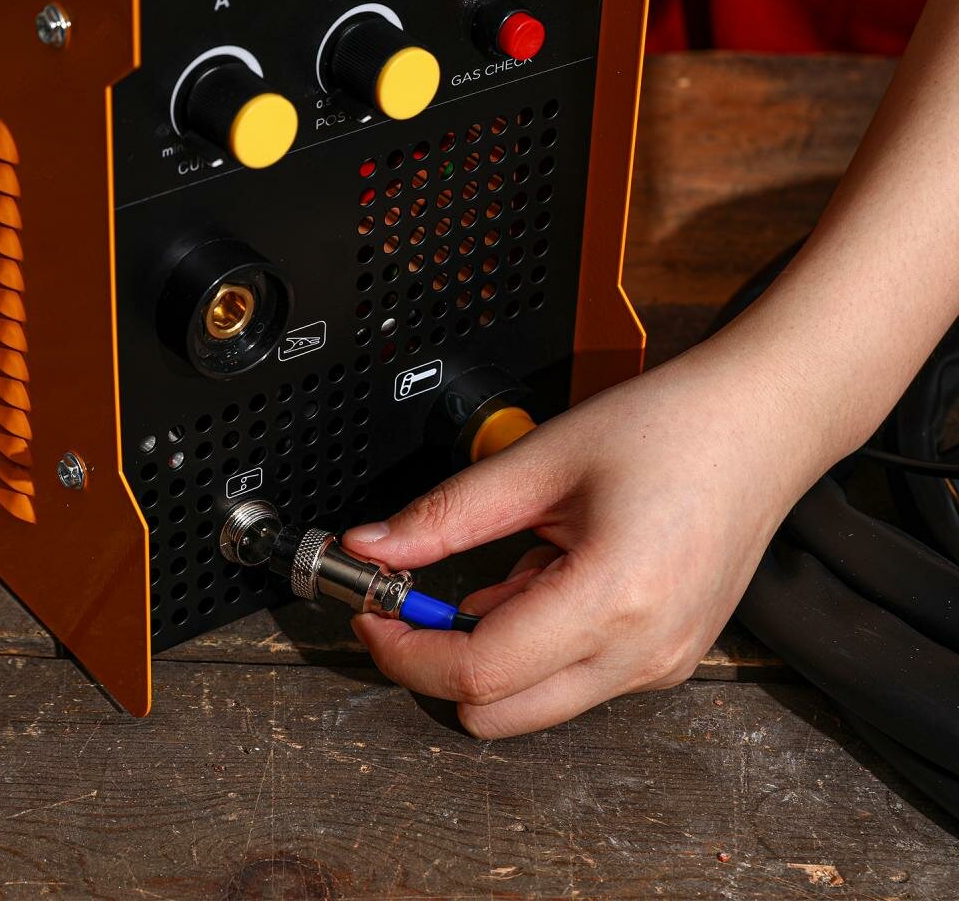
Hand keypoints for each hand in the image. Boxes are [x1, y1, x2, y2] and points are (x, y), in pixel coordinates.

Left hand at [344, 340, 828, 737]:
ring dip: (494, 647)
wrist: (763, 423)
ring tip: (523, 558)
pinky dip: (538, 641)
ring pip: (533, 700)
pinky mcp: (669, 660)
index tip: (371, 615)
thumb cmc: (673, 427)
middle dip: (440, 659)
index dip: (405, 650)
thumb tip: (373, 545)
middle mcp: (643, 655)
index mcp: (613, 601)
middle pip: (497, 712)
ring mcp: (662, 665)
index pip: (476, 673)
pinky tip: (556, 573)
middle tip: (421, 593)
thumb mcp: (544, 462)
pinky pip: (575, 677)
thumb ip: (448, 514)